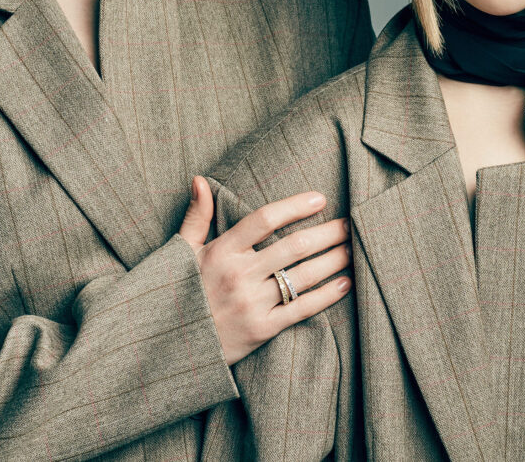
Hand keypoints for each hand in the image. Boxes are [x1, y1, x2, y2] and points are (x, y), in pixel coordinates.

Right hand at [179, 176, 350, 364]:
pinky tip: (345, 283)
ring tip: (354, 248)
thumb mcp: (181, 251)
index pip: (265, 219)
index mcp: (222, 251)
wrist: (170, 346)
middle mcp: (239, 275)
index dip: (295, 206)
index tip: (320, 198)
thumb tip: (201, 179)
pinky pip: (301, 309)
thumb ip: (197, 215)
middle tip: (351, 223)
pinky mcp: (262, 329)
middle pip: (294, 246)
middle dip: (327, 233)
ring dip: (333, 260)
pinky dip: (326, 295)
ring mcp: (252, 303)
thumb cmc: (179, 292)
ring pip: (303, 276)